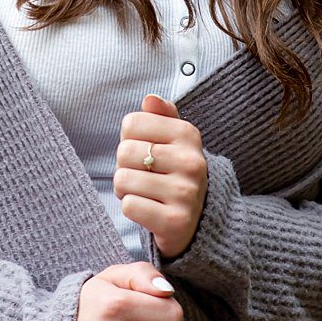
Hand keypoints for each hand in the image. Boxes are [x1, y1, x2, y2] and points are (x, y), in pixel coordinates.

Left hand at [113, 94, 207, 255]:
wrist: (198, 221)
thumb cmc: (176, 175)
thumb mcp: (175, 141)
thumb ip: (162, 116)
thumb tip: (150, 99)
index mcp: (188, 135)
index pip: (131, 123)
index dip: (129, 139)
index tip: (145, 152)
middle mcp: (191, 162)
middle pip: (124, 151)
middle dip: (125, 167)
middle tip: (143, 177)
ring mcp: (185, 193)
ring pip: (123, 180)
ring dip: (126, 190)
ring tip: (145, 194)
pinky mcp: (175, 221)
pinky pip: (129, 206)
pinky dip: (132, 210)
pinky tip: (149, 210)